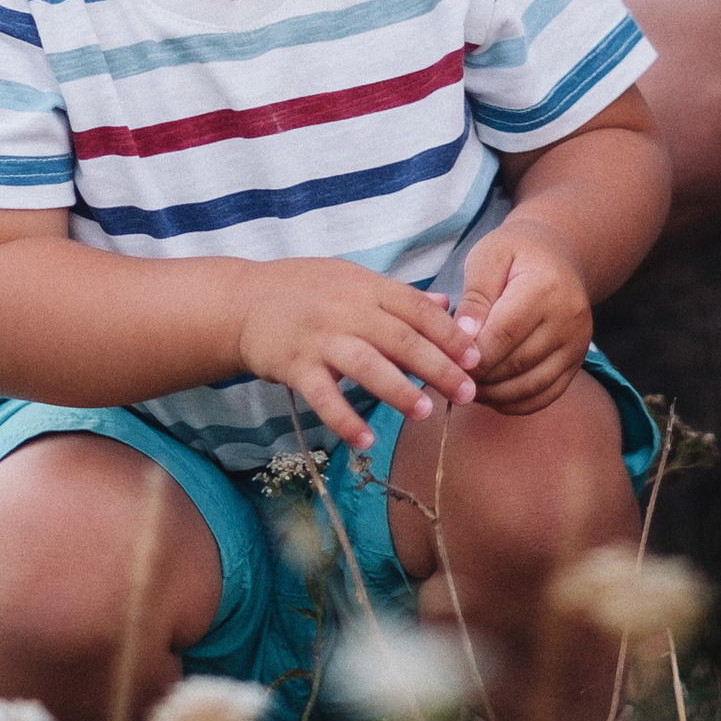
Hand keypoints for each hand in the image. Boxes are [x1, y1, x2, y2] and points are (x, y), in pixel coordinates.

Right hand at [234, 261, 476, 455]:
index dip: (449, 334)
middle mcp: (346, 310)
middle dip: (437, 366)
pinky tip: (365, 441)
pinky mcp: (294, 365)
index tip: (476, 357)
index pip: (416, 310)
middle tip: (467, 392)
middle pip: (399, 338)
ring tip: (425, 412)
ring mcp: (319, 338)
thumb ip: (399, 296)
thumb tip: (447, 307)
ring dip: (398, 390)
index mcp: (366, 287)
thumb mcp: (354, 280)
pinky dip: (345, 419)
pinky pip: (323, 396)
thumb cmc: (306, 290)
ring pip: (366, 364)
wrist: (244, 301)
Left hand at [456, 217, 593, 414]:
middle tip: (449, 378)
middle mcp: (570, 318)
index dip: (472, 355)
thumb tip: (463, 335)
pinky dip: (516, 403)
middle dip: (479, 378)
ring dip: (494, 395)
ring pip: (531, 386)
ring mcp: (578, 343)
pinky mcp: (577, 361)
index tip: (445, 360)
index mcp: (546, 287)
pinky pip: (546, 395)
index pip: (503, 334)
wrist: (557, 253)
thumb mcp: (489, 257)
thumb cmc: (516, 251)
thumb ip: (475, 296)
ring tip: (467, 386)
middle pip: (516, 364)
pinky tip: (492, 394)